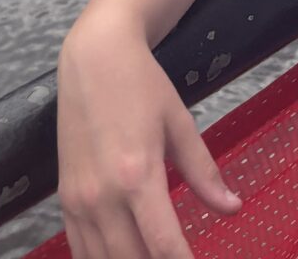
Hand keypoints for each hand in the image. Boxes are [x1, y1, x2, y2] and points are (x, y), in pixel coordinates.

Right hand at [57, 16, 240, 258]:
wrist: (94, 58)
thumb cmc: (142, 86)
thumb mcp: (180, 124)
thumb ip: (204, 172)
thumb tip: (233, 208)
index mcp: (137, 176)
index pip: (163, 244)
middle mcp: (102, 197)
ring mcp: (78, 202)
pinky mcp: (64, 201)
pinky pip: (80, 250)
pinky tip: (122, 257)